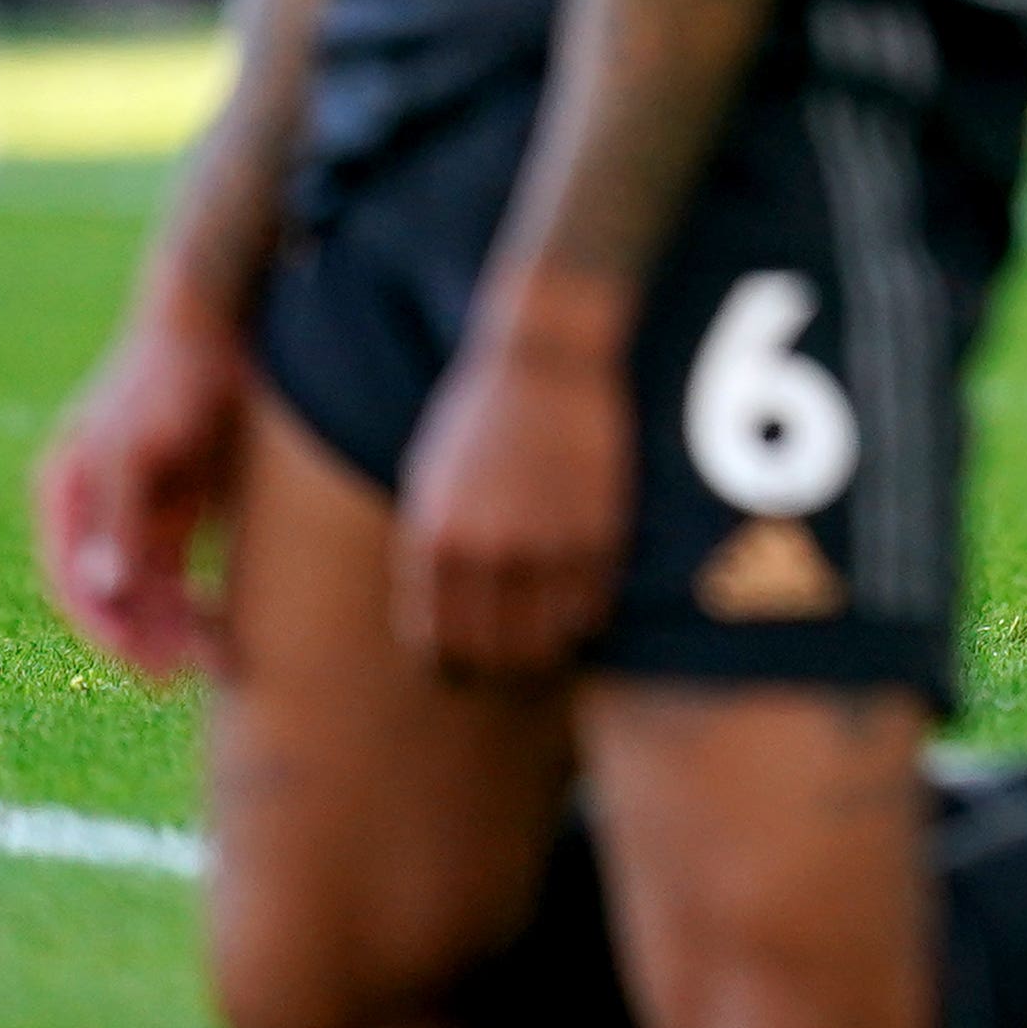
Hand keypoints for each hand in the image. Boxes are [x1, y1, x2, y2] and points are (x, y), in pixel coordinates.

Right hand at [32, 284, 252, 682]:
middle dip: (148, 638)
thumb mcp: (136, 449)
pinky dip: (196, 598)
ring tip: (219, 659)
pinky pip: (179, 570)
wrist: (219, 316)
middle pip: (112, 595)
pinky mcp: (175, 506)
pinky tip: (227, 622)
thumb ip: (118, 520)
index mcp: (66, 492)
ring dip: (174, 627)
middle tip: (194, 674)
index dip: (110, 631)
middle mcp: (92, 506)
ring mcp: (133, 507)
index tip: (152, 667)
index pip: (73, 583)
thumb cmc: (169, 376)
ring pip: (148, 590)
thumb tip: (102, 592)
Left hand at [394, 276, 630, 682]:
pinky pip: (591, 605)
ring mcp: (545, 545)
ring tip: (550, 640)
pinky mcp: (597, 532)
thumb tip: (437, 613)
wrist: (545, 357)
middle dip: (501, 666)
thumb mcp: (429, 480)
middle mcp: (486, 552)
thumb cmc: (479, 414)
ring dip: (547, 648)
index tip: (464, 670)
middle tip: (513, 661)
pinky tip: (581, 601)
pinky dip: (585, 615)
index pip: (435, 642)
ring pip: (546, 641)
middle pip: (493, 652)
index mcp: (434, 541)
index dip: (450, 666)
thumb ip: (430, 548)